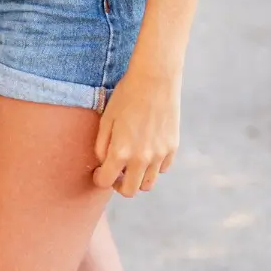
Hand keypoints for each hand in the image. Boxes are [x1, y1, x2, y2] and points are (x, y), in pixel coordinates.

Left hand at [92, 64, 180, 197]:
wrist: (155, 80)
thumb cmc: (126, 96)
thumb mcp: (106, 118)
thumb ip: (101, 145)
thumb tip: (103, 163)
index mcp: (120, 152)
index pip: (106, 182)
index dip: (99, 179)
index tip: (99, 172)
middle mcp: (141, 159)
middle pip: (129, 191)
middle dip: (118, 185)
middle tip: (115, 171)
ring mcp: (159, 155)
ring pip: (148, 185)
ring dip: (137, 179)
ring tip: (131, 164)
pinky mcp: (172, 149)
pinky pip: (161, 169)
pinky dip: (153, 167)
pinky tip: (146, 151)